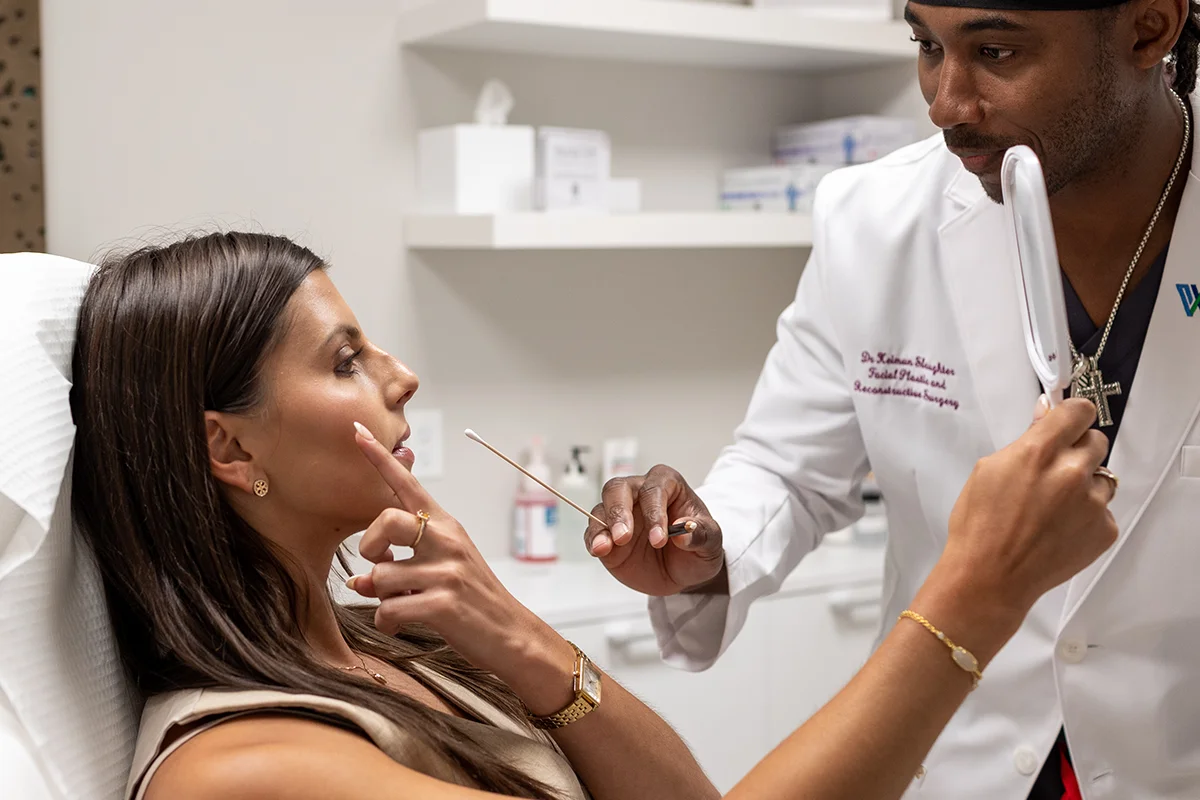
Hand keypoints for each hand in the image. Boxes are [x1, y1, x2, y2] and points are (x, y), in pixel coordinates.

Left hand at [346, 423, 574, 712]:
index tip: (357, 432)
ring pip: (380, 576)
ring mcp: (447, 571)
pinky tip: (403, 625)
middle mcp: (447, 541)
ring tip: (403, 605)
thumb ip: (399, 568)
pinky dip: (388, 622)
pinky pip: (388, 610)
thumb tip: (357, 582)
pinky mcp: (444, 604)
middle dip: (369, 544)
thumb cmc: (474, 602)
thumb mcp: (441, 573)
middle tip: (378, 561)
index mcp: (446, 527)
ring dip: (382, 598)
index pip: (407, 485)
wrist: (513, 636)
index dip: (380, 459)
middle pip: (386, 521)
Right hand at [586, 465, 725, 596]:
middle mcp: (640, 493)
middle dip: (619, 511)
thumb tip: (686, 532)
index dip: (654, 512)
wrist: (685, 570)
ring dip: (602, 527)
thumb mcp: (711, 542)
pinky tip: (599, 550)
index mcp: (667, 485)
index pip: (654, 489)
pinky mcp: (607, 534)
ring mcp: (621, 513)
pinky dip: (594, 540)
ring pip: (602, 507)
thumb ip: (702, 534)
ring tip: (605, 547)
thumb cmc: (698, 545)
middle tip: (623, 536)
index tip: (659, 539)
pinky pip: (594, 531)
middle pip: (619, 488)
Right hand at [916, 397, 1117, 660]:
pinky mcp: (1104, 530)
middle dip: (1078, 450)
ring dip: (1085, 485)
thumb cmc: (978, 524)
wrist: (990, 577)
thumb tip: (1046, 414)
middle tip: (1055, 469)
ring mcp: (1092, 504)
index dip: (1073, 415)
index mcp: (1039, 452)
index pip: (1079, 411)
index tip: (1067, 423)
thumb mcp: (988, 470)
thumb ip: (1026, 440)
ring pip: (1103, 478)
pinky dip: (1086, 516)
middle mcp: (1072, 473)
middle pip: (1097, 441)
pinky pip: (1103, 511)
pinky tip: (1059, 529)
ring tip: (1055, 507)